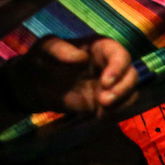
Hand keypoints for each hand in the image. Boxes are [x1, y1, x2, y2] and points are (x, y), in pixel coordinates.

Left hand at [9, 36, 137, 115]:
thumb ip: (59, 49)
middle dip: (123, 89)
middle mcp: (109, 64)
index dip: (119, 67)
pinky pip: (121, 107)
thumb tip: (82, 58)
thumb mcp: (45, 48)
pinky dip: (115, 113)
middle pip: (131, 74)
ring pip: (130, 91)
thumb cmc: (40, 59)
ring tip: (101, 111)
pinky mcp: (105, 102)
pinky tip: (99, 117)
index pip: (119, 53)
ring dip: (121, 103)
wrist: (32, 85)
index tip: (106, 82)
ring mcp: (110, 84)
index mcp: (99, 47)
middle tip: (104, 101)